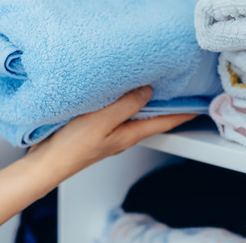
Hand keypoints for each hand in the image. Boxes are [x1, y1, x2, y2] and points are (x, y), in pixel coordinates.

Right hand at [26, 86, 196, 180]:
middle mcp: (123, 133)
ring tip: (155, 81)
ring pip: (135, 112)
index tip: (200, 101)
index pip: (166, 121)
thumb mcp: (103, 120)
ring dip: (146, 99)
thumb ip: (126, 104)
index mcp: (129, 134)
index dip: (184, 112)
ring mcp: (109, 131)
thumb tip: (148, 90)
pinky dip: (124, 99)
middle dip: (168, 102)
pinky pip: (117, 110)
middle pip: (153, 117)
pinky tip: (119, 89)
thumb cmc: (71, 147)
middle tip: (180, 85)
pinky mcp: (95, 127)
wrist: (45, 163)